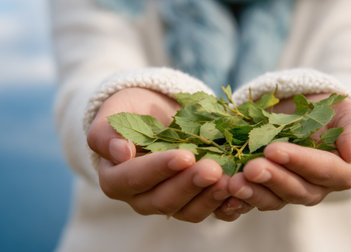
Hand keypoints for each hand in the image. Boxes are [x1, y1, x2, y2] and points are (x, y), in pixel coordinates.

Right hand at [87, 88, 248, 221]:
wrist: (158, 115)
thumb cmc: (133, 111)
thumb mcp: (114, 113)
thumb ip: (106, 134)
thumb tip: (120, 153)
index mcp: (116, 180)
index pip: (134, 179)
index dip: (159, 169)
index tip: (185, 156)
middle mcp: (142, 198)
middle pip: (164, 200)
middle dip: (191, 185)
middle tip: (214, 169)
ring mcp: (170, 202)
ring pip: (189, 211)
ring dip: (211, 198)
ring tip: (231, 181)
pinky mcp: (194, 201)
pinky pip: (210, 211)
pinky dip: (226, 205)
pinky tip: (240, 192)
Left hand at [228, 93, 350, 209]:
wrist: (300, 111)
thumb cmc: (326, 110)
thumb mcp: (346, 111)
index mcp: (339, 171)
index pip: (324, 171)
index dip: (300, 162)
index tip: (275, 150)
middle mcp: (314, 187)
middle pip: (296, 191)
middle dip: (273, 179)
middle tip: (251, 168)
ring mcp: (287, 191)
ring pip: (273, 200)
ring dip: (252, 194)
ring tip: (233, 183)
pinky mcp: (265, 190)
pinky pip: (253, 201)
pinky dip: (237, 200)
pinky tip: (223, 193)